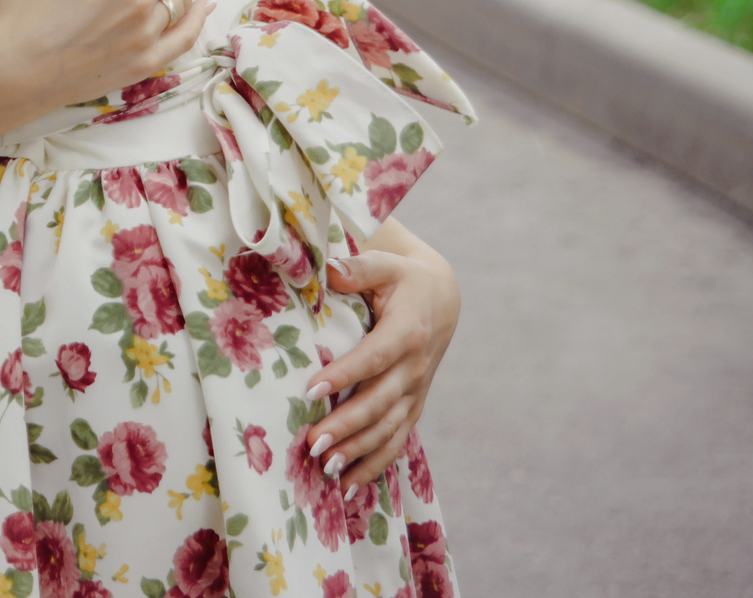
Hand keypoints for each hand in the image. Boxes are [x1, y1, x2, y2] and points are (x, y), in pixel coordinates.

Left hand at [304, 247, 460, 489]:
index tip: (312, 388)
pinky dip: (374, 466)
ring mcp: (415, 392)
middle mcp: (414, 368)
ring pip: (388, 429)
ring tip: (325, 468)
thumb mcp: (387, 265)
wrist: (441, 300)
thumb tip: (330, 269)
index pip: (374, 358)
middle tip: (313, 442)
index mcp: (406, 332)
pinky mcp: (412, 407)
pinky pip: (396, 442)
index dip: (345, 374)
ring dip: (358, 452)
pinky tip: (348, 487)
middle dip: (347, 426)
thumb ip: (360, 267)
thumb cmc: (403, 279)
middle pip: (379, 403)